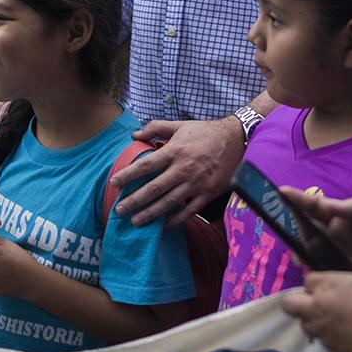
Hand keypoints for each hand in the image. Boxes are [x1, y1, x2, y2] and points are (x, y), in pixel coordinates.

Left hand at [115, 116, 242, 224]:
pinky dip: (176, 220)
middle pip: (154, 188)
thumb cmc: (205, 132)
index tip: (114, 183)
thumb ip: (156, 128)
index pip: (146, 165)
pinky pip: (189, 211)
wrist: (237, 139)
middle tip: (119, 209)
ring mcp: (197, 183)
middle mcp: (184, 168)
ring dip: (150, 214)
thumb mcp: (180, 125)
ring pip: (169, 203)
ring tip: (135, 221)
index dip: (128, 175)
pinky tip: (163, 225)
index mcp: (175, 151)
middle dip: (134, 200)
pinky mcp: (208, 193)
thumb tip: (134, 135)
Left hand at [281, 272, 351, 351]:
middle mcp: (317, 306)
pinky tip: (345, 335)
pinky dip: (326, 335)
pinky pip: (319, 337)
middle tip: (317, 304)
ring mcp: (320, 329)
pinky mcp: (327, 348)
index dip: (318, 284)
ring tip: (333, 322)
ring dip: (313, 320)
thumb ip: (346, 285)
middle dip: (298, 302)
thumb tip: (338, 290)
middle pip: (289, 303)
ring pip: (303, 323)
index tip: (330, 287)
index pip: (308, 280)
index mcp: (328, 286)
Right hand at [283, 187, 351, 291]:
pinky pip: (313, 266)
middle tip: (281, 217)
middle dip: (293, 220)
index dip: (301, 199)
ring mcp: (332, 255)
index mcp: (346, 218)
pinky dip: (305, 263)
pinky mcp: (332, 274)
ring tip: (297, 244)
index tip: (282, 191)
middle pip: (307, 224)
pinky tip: (304, 262)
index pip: (319, 206)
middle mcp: (335, 235)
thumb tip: (327, 203)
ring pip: (306, 245)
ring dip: (298, 243)